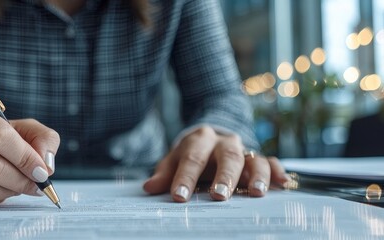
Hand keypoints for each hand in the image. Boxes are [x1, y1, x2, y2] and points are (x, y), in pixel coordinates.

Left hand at [143, 126, 288, 201]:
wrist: (210, 137)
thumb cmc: (190, 155)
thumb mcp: (173, 161)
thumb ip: (164, 174)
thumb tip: (149, 188)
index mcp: (200, 140)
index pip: (191, 158)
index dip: (185, 178)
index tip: (179, 196)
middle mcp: (224, 142)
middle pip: (226, 157)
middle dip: (224, 177)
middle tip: (219, 195)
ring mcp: (243, 150)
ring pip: (253, 159)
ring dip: (256, 176)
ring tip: (256, 192)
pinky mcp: (258, 158)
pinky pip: (271, 162)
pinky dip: (278, 172)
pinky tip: (283, 184)